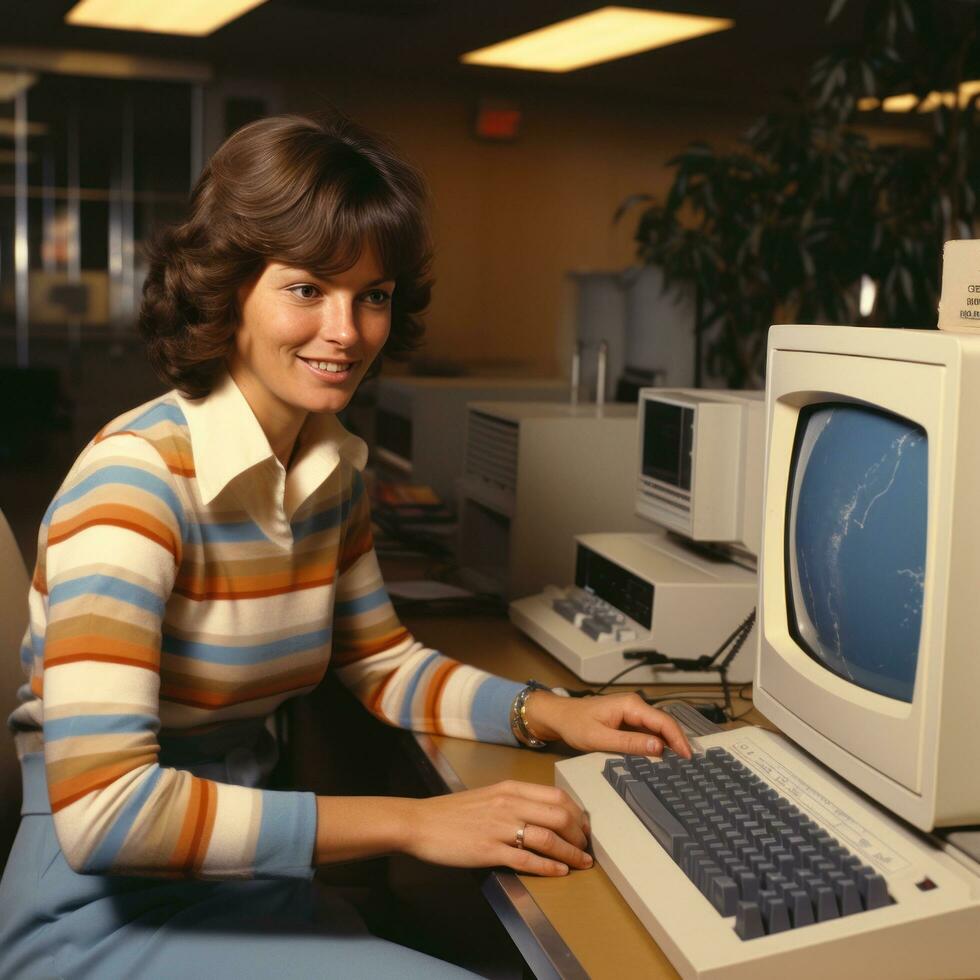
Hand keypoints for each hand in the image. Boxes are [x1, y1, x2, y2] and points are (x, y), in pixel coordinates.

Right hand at [402, 780, 592, 876]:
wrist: (420, 823)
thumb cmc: (452, 812)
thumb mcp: (488, 796)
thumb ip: (515, 801)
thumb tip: (543, 813)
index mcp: (510, 789)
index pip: (556, 796)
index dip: (577, 813)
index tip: (583, 826)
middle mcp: (509, 804)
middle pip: (559, 816)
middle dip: (579, 834)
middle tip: (586, 847)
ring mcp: (500, 827)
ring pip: (548, 838)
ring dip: (570, 853)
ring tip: (581, 863)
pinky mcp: (489, 850)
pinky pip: (527, 859)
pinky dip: (548, 867)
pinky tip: (559, 872)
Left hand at [523, 691, 692, 758]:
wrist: (560, 716)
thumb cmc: (575, 724)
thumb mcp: (600, 738)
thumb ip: (629, 743)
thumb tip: (658, 747)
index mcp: (630, 705)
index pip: (662, 721)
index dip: (678, 739)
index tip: (687, 757)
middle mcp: (634, 705)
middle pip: (664, 723)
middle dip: (678, 742)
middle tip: (690, 764)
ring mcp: (632, 711)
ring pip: (658, 727)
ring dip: (670, 743)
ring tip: (681, 762)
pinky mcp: (628, 719)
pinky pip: (648, 730)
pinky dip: (658, 742)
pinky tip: (663, 756)